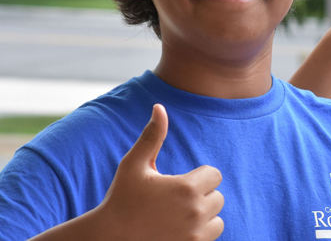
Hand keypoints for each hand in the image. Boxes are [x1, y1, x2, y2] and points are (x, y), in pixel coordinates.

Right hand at [96, 105, 224, 240]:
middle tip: (175, 200)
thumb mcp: (134, 165)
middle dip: (201, 195)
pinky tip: (180, 229)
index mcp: (186, 188)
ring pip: (217, 218)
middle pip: (217, 196)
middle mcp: (196, 212)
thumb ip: (151, 136)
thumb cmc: (121, 199)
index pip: (214, 174)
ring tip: (179, 215)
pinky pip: (213, 235)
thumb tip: (159, 107)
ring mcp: (196, 234)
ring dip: (204, 215)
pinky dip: (201, 232)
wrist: (109, 239)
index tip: (179, 182)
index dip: (198, 176)